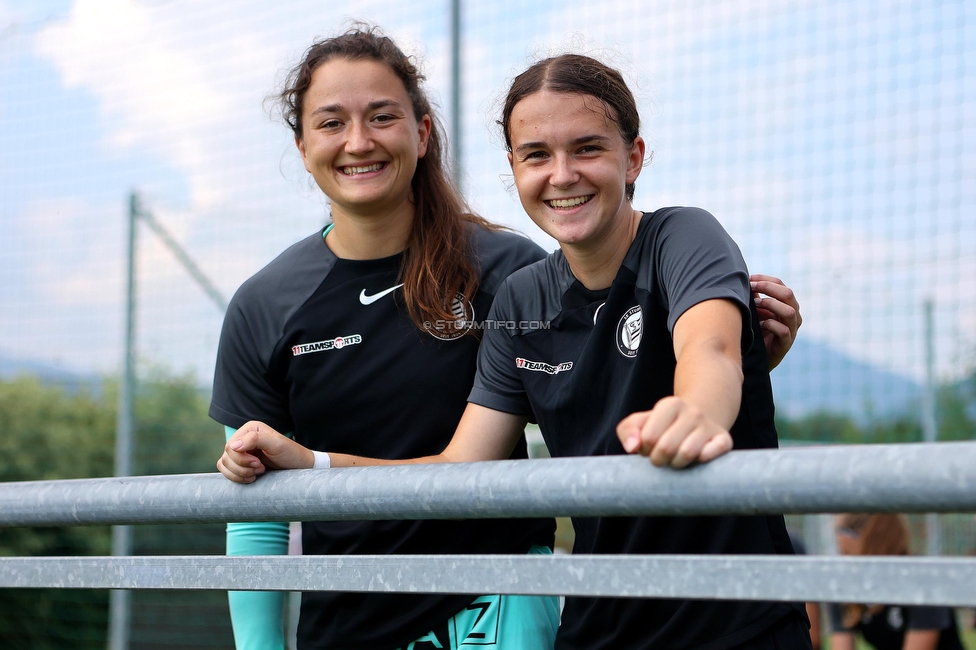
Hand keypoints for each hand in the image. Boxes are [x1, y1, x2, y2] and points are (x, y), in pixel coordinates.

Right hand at [216, 421, 313, 482]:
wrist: (298, 467)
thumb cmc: (290, 453)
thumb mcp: (276, 443)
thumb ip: (255, 439)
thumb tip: (232, 445)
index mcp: (249, 429)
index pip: (230, 446)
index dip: (241, 459)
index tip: (258, 463)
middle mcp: (242, 438)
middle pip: (226, 457)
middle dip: (242, 467)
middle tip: (260, 468)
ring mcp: (240, 452)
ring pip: (224, 465)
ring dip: (240, 474)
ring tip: (257, 473)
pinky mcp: (240, 464)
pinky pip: (226, 471)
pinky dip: (236, 478)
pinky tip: (251, 478)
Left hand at [616, 396, 732, 467]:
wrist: (697, 422)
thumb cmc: (662, 427)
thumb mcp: (640, 423)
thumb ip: (627, 431)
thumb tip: (633, 448)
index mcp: (670, 405)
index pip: (648, 438)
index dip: (644, 449)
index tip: (648, 448)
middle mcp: (692, 412)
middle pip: (666, 448)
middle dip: (658, 460)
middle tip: (660, 457)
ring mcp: (709, 426)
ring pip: (687, 454)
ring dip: (677, 464)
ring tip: (675, 459)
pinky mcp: (724, 440)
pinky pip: (711, 454)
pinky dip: (701, 461)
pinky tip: (696, 459)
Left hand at [750, 274, 801, 370]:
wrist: (756, 359)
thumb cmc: (755, 333)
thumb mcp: (754, 313)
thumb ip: (754, 298)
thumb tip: (747, 283)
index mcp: (786, 305)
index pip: (782, 286)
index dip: (766, 280)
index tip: (750, 279)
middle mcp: (793, 316)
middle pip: (788, 294)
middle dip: (768, 288)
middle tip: (752, 287)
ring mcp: (792, 330)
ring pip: (789, 311)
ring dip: (771, 304)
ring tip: (755, 304)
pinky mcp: (786, 344)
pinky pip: (784, 331)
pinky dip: (771, 324)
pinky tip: (760, 324)